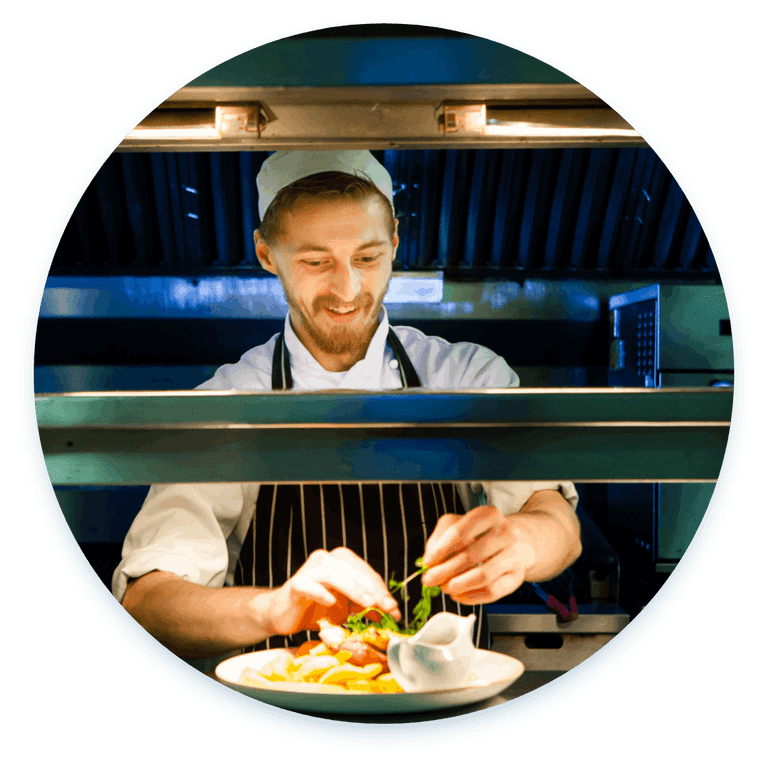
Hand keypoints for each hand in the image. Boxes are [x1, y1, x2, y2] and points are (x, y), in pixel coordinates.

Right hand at [264, 547, 400, 636]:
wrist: (285, 613)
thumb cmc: (317, 607)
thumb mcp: (348, 607)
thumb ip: (367, 605)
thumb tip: (392, 611)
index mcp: (341, 561)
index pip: (366, 573)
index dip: (382, 590)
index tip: (394, 608)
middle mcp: (326, 560)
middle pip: (354, 572)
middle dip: (373, 590)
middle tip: (387, 607)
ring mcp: (310, 570)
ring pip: (335, 575)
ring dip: (354, 590)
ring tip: (368, 604)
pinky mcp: (295, 584)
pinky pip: (308, 585)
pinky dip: (320, 592)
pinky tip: (331, 601)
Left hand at [419, 506, 535, 603]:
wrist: (516, 541)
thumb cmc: (481, 534)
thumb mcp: (458, 525)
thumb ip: (440, 538)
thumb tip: (429, 560)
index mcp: (488, 514)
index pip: (459, 533)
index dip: (440, 550)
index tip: (427, 563)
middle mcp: (504, 532)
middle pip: (471, 556)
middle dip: (445, 571)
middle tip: (429, 580)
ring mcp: (514, 554)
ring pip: (483, 576)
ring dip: (458, 585)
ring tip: (444, 588)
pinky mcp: (518, 576)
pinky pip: (493, 591)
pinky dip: (472, 597)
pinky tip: (458, 595)